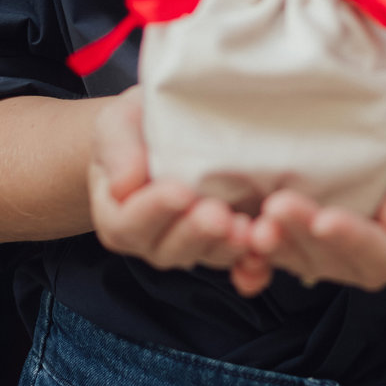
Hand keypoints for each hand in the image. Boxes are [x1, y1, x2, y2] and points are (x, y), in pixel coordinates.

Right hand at [88, 86, 271, 284]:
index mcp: (118, 215)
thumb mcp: (118, 124)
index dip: (153, 212)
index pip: (127, 224)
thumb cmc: (139, 124)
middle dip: (196, 234)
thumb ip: (117, 151)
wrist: (176, 120)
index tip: (180, 192)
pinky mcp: (227, 242)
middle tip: (217, 215)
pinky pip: (240, 264)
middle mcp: (154, 239)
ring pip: (208, 256)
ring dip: (228, 247)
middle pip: (169, 249)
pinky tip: (267, 249)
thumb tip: (122, 186)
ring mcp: (193, 244)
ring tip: (248, 228)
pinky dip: (254, 264)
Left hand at [236, 104, 385, 294]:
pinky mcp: (312, 245)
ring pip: (305, 260)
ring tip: (254, 219)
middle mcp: (377, 265)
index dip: (354, 238)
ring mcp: (341, 259)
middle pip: (338, 261)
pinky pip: (284, 254)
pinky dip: (261, 249)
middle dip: (304, 237)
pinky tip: (240, 232)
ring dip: (278, 244)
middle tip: (275, 209)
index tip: (325, 218)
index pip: (385, 252)